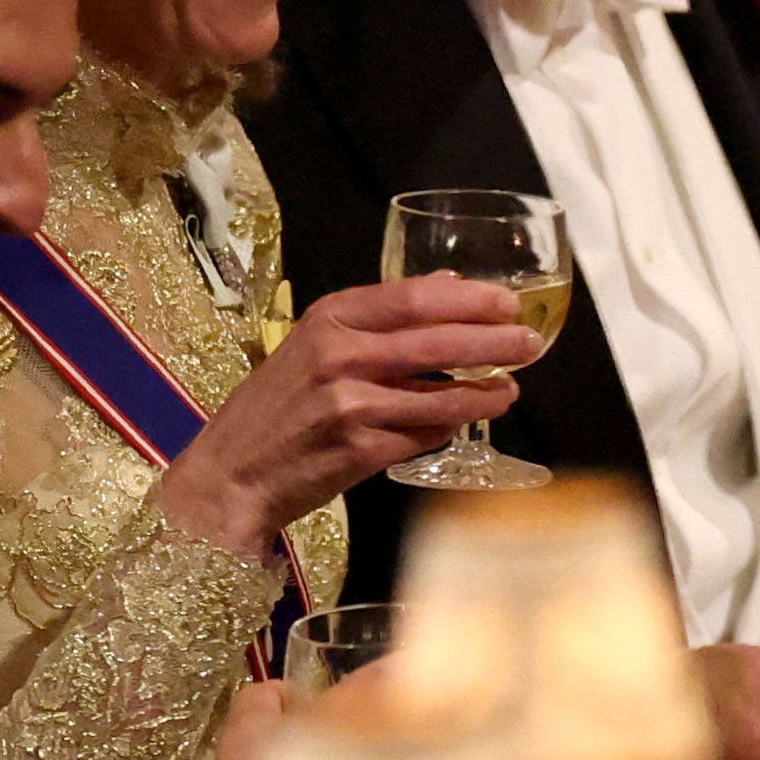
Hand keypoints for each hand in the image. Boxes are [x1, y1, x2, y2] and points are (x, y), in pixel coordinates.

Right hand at [162, 273, 537, 556]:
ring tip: (510, 389)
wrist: (231, 475)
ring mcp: (351, 404)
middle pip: (437, 340)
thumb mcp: (311, 344)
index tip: (506, 301)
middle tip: (528, 342)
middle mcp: (340, 355)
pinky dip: (450, 426)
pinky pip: (425, 434)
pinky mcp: (361, 450)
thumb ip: (376, 316)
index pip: (414, 297)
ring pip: (440, 393)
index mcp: (328, 319)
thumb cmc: (273, 409)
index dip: (470, 299)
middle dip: (493, 341)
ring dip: (484, 391)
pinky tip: (468, 421)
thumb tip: (446, 284)